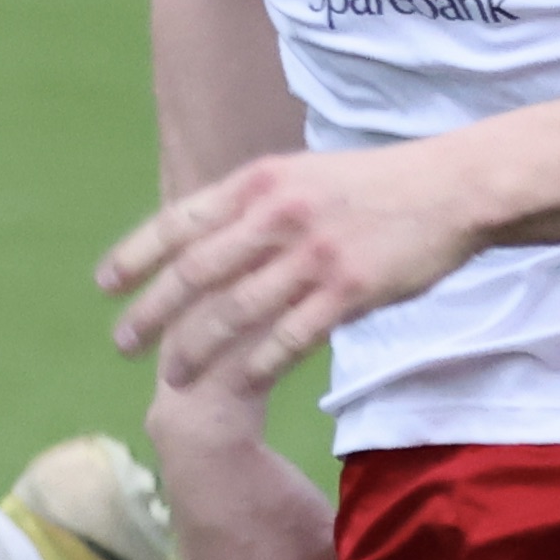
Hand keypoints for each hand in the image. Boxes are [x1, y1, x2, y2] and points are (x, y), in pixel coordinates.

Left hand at [100, 143, 481, 396]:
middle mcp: (277, 216)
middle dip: (152, 312)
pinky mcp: (348, 290)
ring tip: (172, 375)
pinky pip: (289, 337)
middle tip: (122, 342)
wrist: (454, 188)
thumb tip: (201, 236)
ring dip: (196, 348)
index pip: (179, 222)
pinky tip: (235, 384)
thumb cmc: (375, 185)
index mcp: (259, 183)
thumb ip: (252, 204)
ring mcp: (312, 255)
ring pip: (235, 311)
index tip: (105, 285)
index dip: (136, 255)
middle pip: (195, 273)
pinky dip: (257, 363)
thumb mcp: (301, 175)